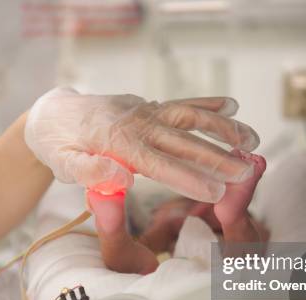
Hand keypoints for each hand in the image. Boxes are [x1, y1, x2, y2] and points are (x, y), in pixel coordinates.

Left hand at [25, 88, 259, 202]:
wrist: (53, 113)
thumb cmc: (59, 145)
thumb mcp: (63, 164)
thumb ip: (91, 172)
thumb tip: (124, 178)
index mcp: (118, 143)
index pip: (160, 163)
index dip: (190, 177)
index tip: (217, 190)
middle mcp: (138, 123)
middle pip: (184, 141)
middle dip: (218, 157)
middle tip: (247, 171)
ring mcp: (146, 112)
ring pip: (190, 117)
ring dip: (222, 127)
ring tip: (252, 139)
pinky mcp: (149, 107)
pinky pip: (181, 103)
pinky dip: (207, 103)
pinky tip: (232, 105)